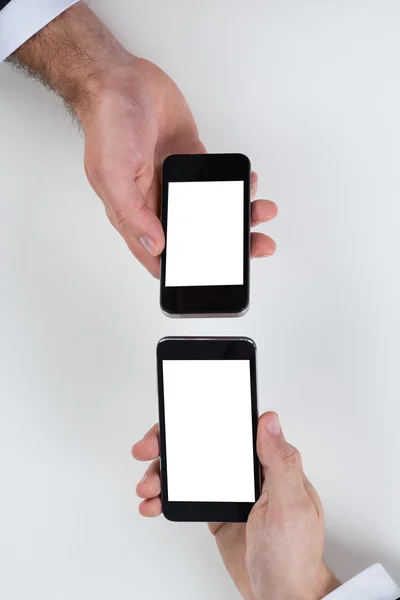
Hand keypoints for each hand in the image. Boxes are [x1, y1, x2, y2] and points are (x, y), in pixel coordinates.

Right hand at [12, 3, 277, 276]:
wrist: (124, 79)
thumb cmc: (109, 124)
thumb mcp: (113, 174)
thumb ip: (133, 214)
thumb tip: (155, 245)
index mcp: (134, 212)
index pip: (159, 254)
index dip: (183, 270)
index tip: (211, 279)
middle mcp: (156, 202)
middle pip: (194, 235)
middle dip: (225, 245)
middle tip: (252, 248)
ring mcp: (176, 182)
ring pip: (211, 211)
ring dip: (237, 216)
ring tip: (260, 215)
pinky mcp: (192, 161)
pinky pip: (218, 181)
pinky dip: (237, 185)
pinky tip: (250, 185)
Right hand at [132, 414, 339, 599]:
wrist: (283, 598)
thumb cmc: (296, 555)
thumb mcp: (289, 506)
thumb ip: (280, 462)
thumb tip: (269, 421)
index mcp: (268, 463)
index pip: (230, 429)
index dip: (200, 421)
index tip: (175, 422)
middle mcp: (247, 473)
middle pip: (202, 445)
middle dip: (170, 445)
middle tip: (148, 450)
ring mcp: (230, 493)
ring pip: (189, 471)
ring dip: (163, 475)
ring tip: (147, 487)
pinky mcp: (217, 513)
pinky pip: (185, 498)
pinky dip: (165, 499)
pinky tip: (154, 504)